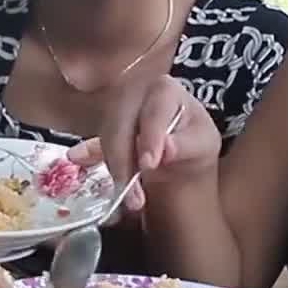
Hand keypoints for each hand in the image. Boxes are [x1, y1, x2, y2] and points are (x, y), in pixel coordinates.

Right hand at [67, 75, 217, 212]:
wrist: (180, 146)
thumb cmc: (193, 140)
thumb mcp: (203, 144)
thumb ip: (187, 145)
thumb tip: (167, 148)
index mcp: (164, 89)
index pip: (154, 112)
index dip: (150, 138)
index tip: (149, 164)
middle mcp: (134, 92)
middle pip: (121, 124)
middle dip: (125, 160)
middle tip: (134, 194)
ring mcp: (115, 107)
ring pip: (106, 137)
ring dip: (115, 169)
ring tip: (131, 198)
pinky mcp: (103, 126)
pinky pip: (93, 143)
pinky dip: (92, 159)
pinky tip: (84, 164)